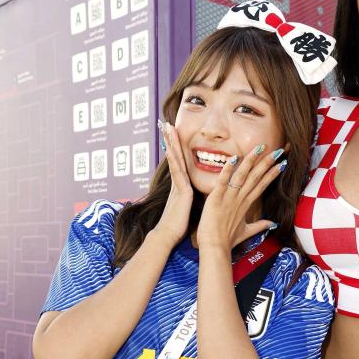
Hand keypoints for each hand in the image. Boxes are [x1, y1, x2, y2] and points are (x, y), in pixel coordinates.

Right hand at [153, 122, 194, 249]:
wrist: (169, 235)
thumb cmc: (178, 224)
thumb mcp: (186, 207)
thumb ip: (188, 198)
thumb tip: (191, 194)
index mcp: (181, 185)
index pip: (179, 161)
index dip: (176, 147)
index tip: (174, 133)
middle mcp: (178, 182)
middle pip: (175, 155)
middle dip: (171, 139)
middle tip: (166, 123)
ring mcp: (178, 185)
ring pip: (175, 160)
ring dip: (170, 143)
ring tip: (167, 128)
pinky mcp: (181, 191)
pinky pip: (177, 172)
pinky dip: (174, 160)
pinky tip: (171, 149)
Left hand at [196, 144, 285, 250]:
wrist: (215, 248)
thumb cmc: (227, 240)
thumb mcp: (246, 231)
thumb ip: (260, 226)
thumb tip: (273, 225)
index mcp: (246, 204)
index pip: (262, 185)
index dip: (272, 173)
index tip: (283, 163)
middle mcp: (240, 199)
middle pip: (257, 177)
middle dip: (268, 163)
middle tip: (279, 150)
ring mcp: (229, 198)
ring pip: (242, 175)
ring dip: (251, 161)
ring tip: (260, 148)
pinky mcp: (216, 198)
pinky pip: (223, 181)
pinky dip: (227, 170)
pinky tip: (233, 158)